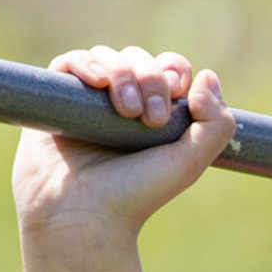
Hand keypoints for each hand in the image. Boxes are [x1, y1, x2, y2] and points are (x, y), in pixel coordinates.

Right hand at [12, 47, 234, 250]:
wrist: (83, 213)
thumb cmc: (136, 193)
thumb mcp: (190, 163)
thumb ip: (214, 123)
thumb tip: (209, 75)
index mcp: (157, 118)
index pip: (169, 71)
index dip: (174, 70)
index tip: (177, 94)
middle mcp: (123, 106)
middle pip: (140, 60)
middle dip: (150, 78)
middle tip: (151, 118)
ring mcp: (89, 102)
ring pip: (107, 57)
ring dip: (122, 72)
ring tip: (124, 110)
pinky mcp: (56, 100)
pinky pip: (70, 63)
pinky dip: (86, 64)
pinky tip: (96, 83)